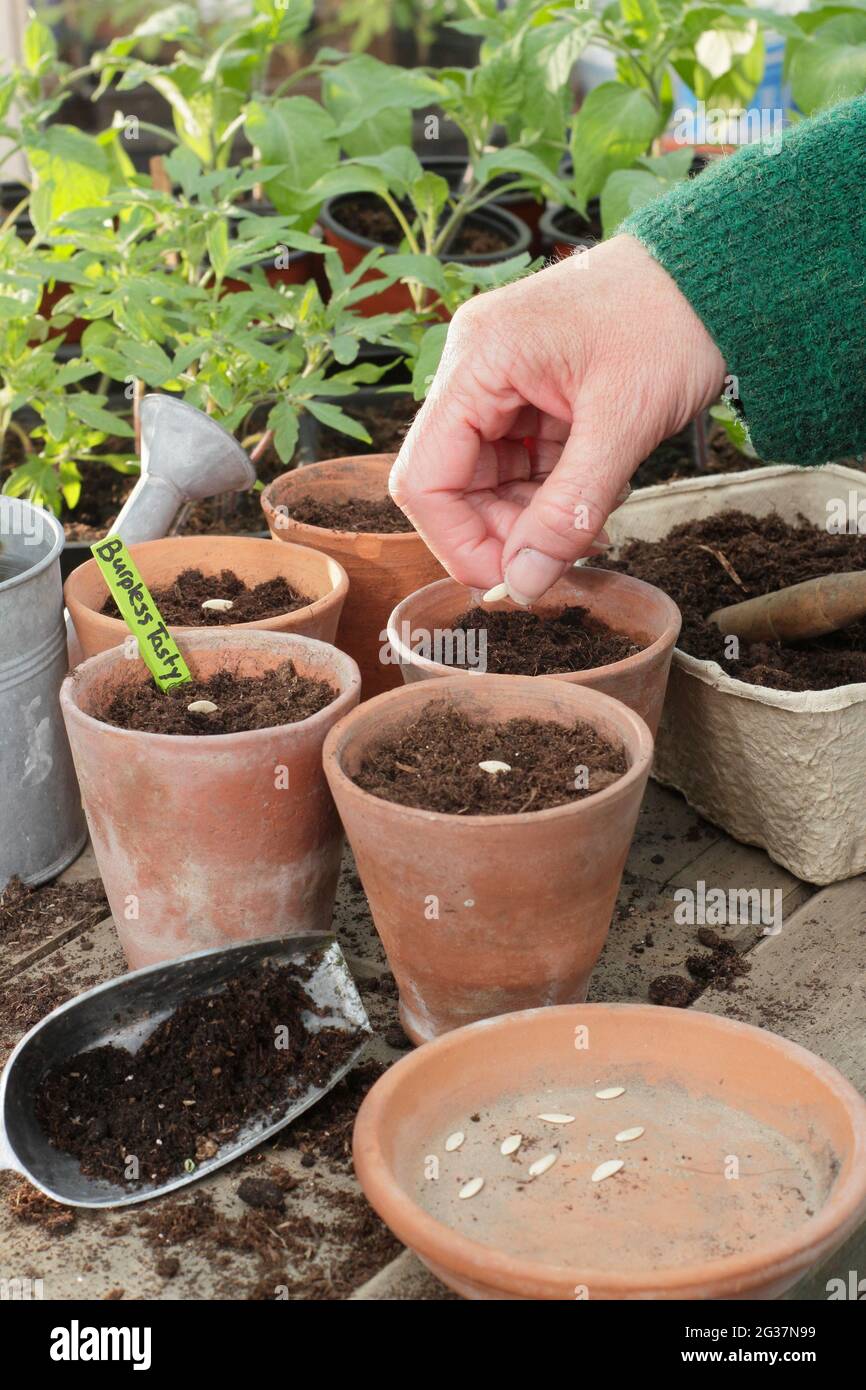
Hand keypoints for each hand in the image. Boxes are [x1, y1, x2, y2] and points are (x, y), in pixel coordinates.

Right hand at [389, 234, 725, 603]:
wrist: (716, 274)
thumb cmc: (671, 321)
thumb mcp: (622, 425)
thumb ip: (568, 511)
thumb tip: (523, 584)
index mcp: (478, 360)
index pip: (424, 478)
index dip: (457, 542)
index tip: (510, 581)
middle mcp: (475, 368)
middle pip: (453, 484)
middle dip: (504, 532)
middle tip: (564, 556)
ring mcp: (502, 380)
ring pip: (488, 480)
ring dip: (533, 517)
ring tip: (593, 524)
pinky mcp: (531, 392)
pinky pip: (522, 464)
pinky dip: (553, 493)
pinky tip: (596, 496)